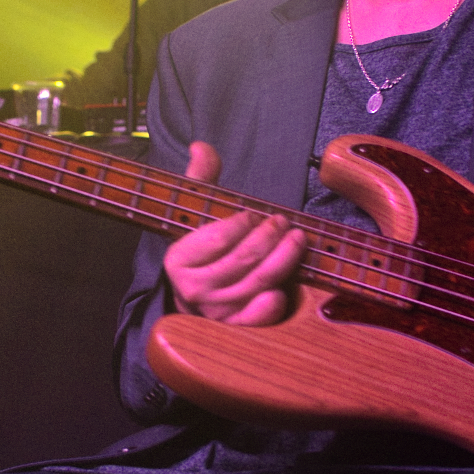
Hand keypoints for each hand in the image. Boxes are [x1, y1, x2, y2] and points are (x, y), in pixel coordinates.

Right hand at [163, 141, 306, 325]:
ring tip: (297, 239)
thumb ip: (200, 178)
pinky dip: (272, 304)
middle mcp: (193, 289)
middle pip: (243, 259)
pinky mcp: (235, 327)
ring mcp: (216, 310)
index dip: (241, 223)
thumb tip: (201, 146)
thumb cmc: (200, 250)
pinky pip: (257, 317)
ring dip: (283, 258)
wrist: (193, 295)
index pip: (217, 238)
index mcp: (177, 259)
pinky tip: (284, 288)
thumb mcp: (195, 211)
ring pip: (258, 282)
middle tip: (283, 222)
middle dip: (269, 236)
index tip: (253, 214)